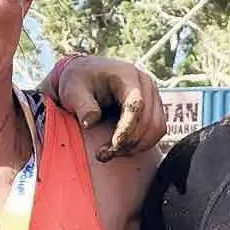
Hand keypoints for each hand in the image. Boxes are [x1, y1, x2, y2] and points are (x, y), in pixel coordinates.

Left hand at [44, 54, 163, 160]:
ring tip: (110, 154)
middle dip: (129, 142)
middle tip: (104, 155)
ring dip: (136, 146)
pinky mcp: (153, 109)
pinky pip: (156, 132)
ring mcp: (153, 96)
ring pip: (156, 129)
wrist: (86, 76)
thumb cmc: (79, 81)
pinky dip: (141, 145)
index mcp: (127, 75)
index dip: (128, 127)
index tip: (115, 145)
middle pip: (149, 120)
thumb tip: (90, 122)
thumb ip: (82, 104)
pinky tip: (120, 149)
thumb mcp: (73, 90)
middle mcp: (145, 84)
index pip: (137, 104)